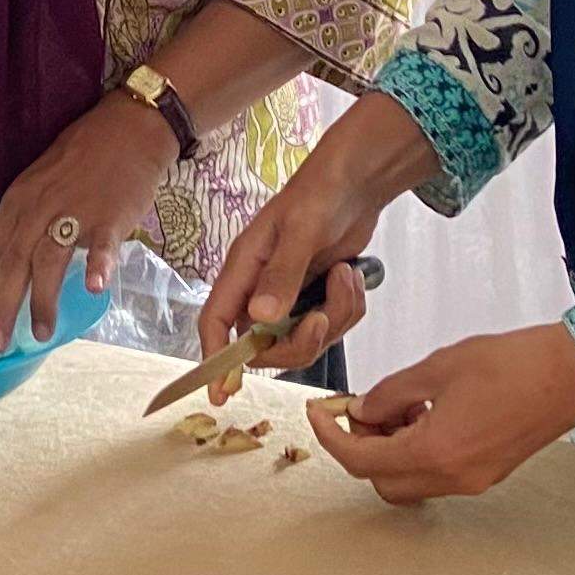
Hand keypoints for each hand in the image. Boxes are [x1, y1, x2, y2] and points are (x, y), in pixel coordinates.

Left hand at [0, 95, 175, 351]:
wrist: (129, 127)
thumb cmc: (83, 160)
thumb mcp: (39, 187)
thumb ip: (25, 227)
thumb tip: (10, 272)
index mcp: (18, 204)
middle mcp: (38, 208)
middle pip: (13, 263)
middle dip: (0, 307)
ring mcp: (74, 211)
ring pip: (49, 259)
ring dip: (42, 299)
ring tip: (39, 335)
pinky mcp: (111, 214)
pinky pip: (101, 242)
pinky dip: (96, 264)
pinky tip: (92, 288)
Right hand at [196, 168, 387, 400]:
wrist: (358, 179)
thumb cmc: (320, 193)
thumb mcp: (300, 231)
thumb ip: (282, 276)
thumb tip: (259, 321)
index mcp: (244, 269)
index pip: (216, 321)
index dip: (215, 359)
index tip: (222, 394)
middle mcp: (261, 287)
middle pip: (267, 345)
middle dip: (300, 340)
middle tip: (323, 317)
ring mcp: (292, 294)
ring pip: (305, 338)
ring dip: (334, 318)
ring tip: (346, 279)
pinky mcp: (318, 296)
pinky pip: (332, 326)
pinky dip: (349, 308)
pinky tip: (353, 277)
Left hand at [306, 324, 574, 504]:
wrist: (573, 373)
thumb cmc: (515, 363)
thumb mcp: (439, 367)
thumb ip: (392, 392)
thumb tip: (362, 411)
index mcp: (435, 451)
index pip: (361, 460)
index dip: (331, 436)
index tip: (318, 413)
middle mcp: (453, 477)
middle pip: (382, 481)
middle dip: (362, 446)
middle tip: (362, 408)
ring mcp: (473, 480)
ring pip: (409, 481)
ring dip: (392, 449)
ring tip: (401, 403)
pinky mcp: (488, 473)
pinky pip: (437, 474)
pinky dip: (419, 450)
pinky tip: (428, 412)